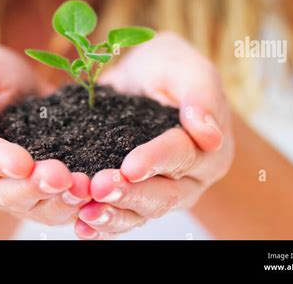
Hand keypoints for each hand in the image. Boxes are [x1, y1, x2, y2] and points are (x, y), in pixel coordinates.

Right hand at [0, 44, 90, 225]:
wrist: (14, 91)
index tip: (21, 162)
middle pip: (8, 193)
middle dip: (36, 187)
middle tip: (61, 177)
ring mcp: (16, 189)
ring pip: (37, 206)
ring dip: (61, 200)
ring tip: (85, 188)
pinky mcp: (45, 191)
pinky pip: (60, 204)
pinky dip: (79, 201)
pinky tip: (99, 192)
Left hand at [73, 32, 233, 238]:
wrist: (143, 75)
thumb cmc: (168, 66)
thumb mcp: (185, 66)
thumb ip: (199, 93)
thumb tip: (209, 134)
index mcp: (211, 146)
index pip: (183, 155)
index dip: (157, 160)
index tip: (131, 166)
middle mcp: (193, 176)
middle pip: (165, 193)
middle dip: (131, 193)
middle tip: (99, 188)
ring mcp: (166, 190)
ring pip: (143, 212)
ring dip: (115, 214)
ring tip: (87, 213)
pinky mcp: (140, 196)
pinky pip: (125, 215)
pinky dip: (104, 223)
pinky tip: (82, 225)